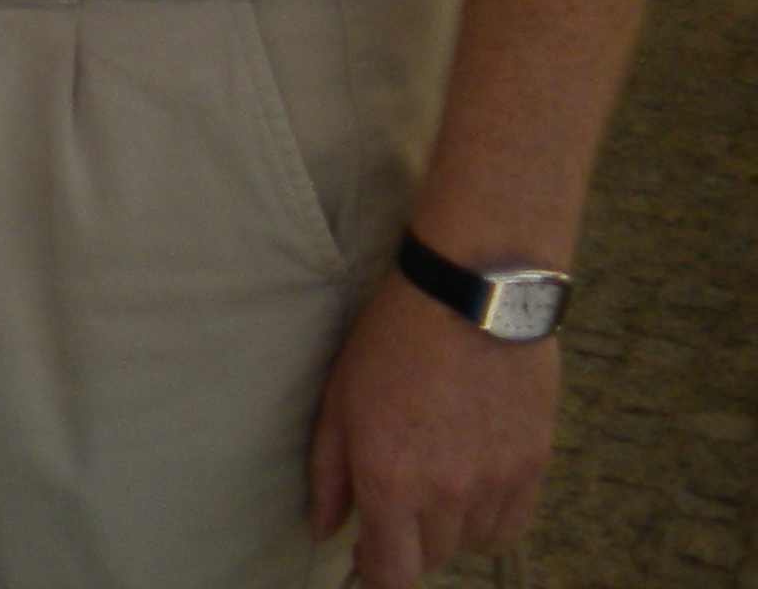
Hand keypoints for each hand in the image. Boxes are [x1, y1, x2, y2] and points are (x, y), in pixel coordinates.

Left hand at [308, 272, 559, 587]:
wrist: (472, 297)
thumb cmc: (392, 340)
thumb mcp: (339, 398)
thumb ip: (329, 472)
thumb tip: (324, 528)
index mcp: (390, 479)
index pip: (391, 571)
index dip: (375, 571)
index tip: (366, 553)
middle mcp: (446, 494)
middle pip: (430, 559)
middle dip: (407, 542)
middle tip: (396, 503)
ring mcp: (496, 484)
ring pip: (471, 543)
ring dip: (449, 528)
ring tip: (434, 481)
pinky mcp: (534, 468)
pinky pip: (512, 525)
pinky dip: (489, 519)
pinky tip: (473, 487)